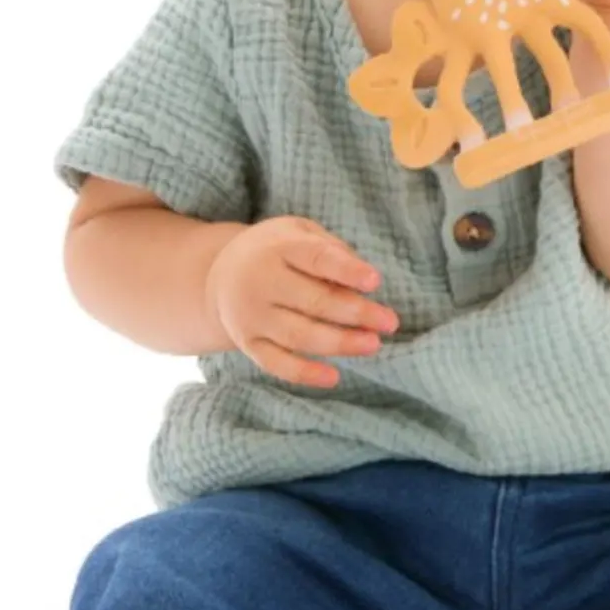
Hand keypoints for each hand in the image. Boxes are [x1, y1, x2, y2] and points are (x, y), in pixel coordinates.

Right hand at [206, 217, 397, 387]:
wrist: (220, 275)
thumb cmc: (276, 251)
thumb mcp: (298, 232)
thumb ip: (330, 248)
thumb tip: (362, 277)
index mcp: (278, 248)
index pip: (316, 259)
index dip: (346, 270)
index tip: (375, 281)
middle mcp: (261, 282)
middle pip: (313, 301)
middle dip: (355, 313)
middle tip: (390, 322)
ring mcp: (252, 316)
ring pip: (299, 335)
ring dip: (339, 343)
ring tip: (372, 344)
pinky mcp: (248, 343)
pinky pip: (276, 363)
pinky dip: (304, 373)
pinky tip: (333, 377)